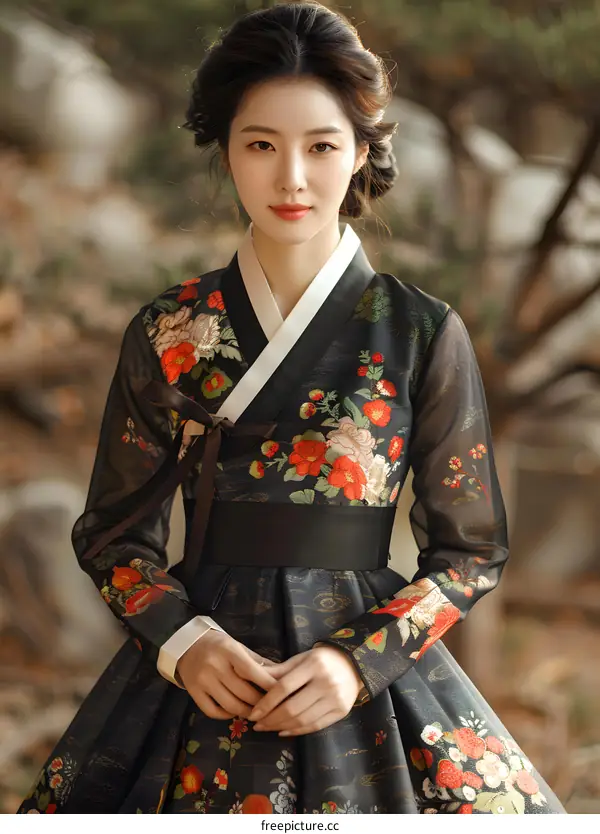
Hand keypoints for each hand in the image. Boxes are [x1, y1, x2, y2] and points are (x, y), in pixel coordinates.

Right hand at [177, 629, 278, 719]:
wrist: (187, 646)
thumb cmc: (218, 645)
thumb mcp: (239, 647)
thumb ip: (258, 661)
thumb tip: (282, 676)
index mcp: (228, 650)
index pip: (252, 672)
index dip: (268, 685)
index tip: (282, 694)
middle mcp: (214, 665)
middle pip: (243, 692)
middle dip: (261, 703)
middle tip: (272, 708)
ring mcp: (202, 680)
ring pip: (230, 705)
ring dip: (246, 712)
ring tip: (256, 713)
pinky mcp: (193, 692)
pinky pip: (213, 711)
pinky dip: (227, 715)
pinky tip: (234, 712)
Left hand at [248, 644, 362, 735]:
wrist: (354, 664)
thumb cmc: (322, 660)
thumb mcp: (301, 659)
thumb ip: (280, 670)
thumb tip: (254, 676)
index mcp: (313, 665)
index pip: (284, 687)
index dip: (266, 703)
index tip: (253, 714)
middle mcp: (326, 683)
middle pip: (292, 707)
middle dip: (271, 719)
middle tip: (257, 725)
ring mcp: (335, 699)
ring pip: (302, 720)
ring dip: (281, 727)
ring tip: (267, 728)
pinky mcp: (341, 712)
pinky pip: (315, 726)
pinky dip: (297, 731)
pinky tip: (284, 731)